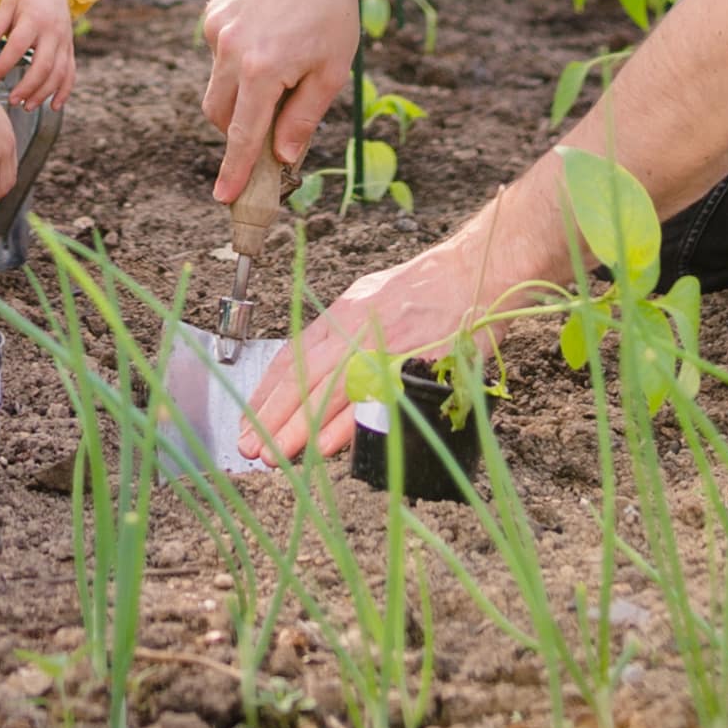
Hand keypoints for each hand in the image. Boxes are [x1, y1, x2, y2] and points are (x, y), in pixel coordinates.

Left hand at [0, 0, 77, 107]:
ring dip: (44, 93)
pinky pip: (70, 73)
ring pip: (59, 73)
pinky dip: (64, 92)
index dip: (5, 64)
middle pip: (44, 64)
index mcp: (34, 19)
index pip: (19, 45)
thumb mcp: (7, 4)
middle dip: (28, 86)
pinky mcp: (70, 49)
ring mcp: (64, 42)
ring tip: (27, 106)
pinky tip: (54, 106)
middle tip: (13, 100)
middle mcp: (53, 33)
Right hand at [198, 0, 363, 205]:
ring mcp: (216, 30)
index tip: (225, 197)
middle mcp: (230, 49)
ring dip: (240, 95)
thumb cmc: (332, 13)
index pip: (242, 134)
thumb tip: (281, 157)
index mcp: (262, 68)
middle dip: (239, 131)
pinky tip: (268, 41)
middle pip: (219, 115)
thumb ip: (303, 119)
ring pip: (217, 87)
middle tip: (273, 128)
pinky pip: (217, 58)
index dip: (234, 170)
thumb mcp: (331, 72)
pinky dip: (237, 65)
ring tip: (280, 68)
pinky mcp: (212, 15)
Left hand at [238, 229, 534, 462]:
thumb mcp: (374, 297)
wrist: (478, 271)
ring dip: (296, 430)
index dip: (267, 391)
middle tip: (249, 448)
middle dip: (271, 417)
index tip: (248, 418)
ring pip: (327, 394)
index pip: (293, 356)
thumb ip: (346, 331)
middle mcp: (355, 329)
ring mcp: (382, 348)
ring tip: (273, 457)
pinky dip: (343, 428)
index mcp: (344, 312)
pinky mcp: (410, 367)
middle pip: (302, 379)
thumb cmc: (430, 288)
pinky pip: (369, 403)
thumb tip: (318, 366)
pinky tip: (321, 449)